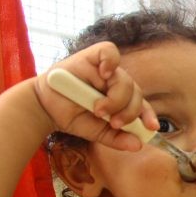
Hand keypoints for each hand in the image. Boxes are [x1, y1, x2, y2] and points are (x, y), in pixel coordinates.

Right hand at [34, 41, 157, 151]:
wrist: (44, 109)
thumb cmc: (72, 117)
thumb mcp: (97, 133)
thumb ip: (117, 138)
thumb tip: (139, 145)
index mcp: (121, 98)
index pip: (142, 103)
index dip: (148, 114)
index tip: (152, 128)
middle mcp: (114, 82)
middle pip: (136, 92)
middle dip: (129, 111)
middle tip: (114, 122)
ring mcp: (103, 69)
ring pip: (124, 79)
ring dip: (116, 99)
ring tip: (98, 110)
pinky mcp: (90, 57)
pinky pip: (108, 51)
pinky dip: (110, 62)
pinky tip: (104, 75)